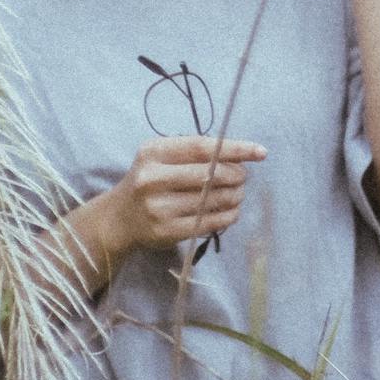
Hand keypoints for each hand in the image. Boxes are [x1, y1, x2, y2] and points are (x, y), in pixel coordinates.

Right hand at [103, 135, 263, 255]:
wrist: (118, 219)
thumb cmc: (149, 181)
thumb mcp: (161, 158)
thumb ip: (194, 154)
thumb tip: (240, 157)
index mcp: (154, 152)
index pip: (202, 147)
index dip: (236, 149)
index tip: (261, 152)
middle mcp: (152, 178)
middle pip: (211, 174)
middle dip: (236, 175)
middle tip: (243, 177)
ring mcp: (158, 207)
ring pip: (212, 199)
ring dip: (235, 196)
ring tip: (238, 193)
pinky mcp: (166, 231)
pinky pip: (209, 222)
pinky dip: (228, 215)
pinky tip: (231, 211)